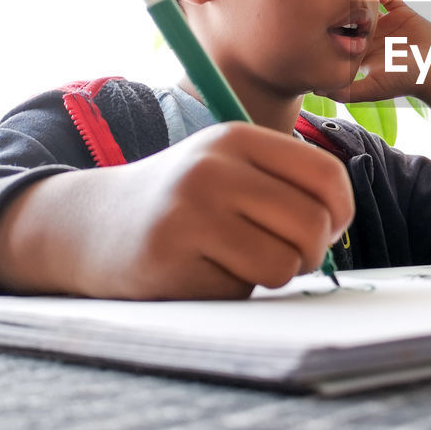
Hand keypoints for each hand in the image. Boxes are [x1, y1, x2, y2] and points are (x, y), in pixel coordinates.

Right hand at [0, 123, 353, 298]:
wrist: (90, 225)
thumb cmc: (183, 202)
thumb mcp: (229, 168)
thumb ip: (284, 183)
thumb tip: (340, 220)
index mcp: (237, 138)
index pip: (326, 176)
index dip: (340, 213)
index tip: (326, 230)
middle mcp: (214, 168)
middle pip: (312, 223)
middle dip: (311, 253)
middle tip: (286, 257)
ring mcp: (190, 212)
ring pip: (284, 263)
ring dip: (276, 275)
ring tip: (245, 263)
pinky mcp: (171, 258)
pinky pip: (242, 290)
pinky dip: (235, 291)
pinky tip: (203, 272)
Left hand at [318, 0, 430, 116]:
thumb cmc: (405, 80)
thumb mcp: (372, 89)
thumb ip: (346, 92)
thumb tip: (317, 90)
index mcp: (365, 55)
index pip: (341, 39)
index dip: (332, 30)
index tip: (324, 21)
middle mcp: (374, 38)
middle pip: (352, 19)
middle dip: (344, 10)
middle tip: (336, 1)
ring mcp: (388, 25)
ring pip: (368, 6)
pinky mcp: (403, 13)